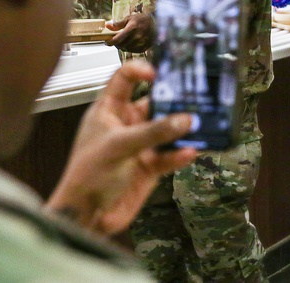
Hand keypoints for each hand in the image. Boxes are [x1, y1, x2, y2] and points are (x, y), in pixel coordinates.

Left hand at [45, 61, 197, 234]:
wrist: (88, 217)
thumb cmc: (89, 175)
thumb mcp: (119, 147)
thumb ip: (153, 132)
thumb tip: (187, 119)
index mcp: (109, 112)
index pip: (123, 80)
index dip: (140, 71)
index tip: (160, 73)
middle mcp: (127, 124)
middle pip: (155, 103)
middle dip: (175, 100)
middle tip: (198, 95)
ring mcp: (141, 145)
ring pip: (168, 129)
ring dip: (183, 128)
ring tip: (201, 123)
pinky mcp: (151, 166)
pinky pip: (171, 155)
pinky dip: (181, 153)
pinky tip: (191, 152)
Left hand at [107, 13, 153, 52]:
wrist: (157, 23)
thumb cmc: (142, 20)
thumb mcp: (129, 18)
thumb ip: (118, 24)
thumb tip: (107, 26)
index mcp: (131, 28)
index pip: (117, 40)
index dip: (110, 42)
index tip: (107, 42)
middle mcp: (136, 37)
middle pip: (121, 46)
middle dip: (116, 44)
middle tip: (116, 41)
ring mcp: (141, 43)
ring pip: (126, 49)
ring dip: (123, 47)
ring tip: (124, 42)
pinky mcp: (145, 47)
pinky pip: (134, 51)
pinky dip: (130, 48)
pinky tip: (131, 44)